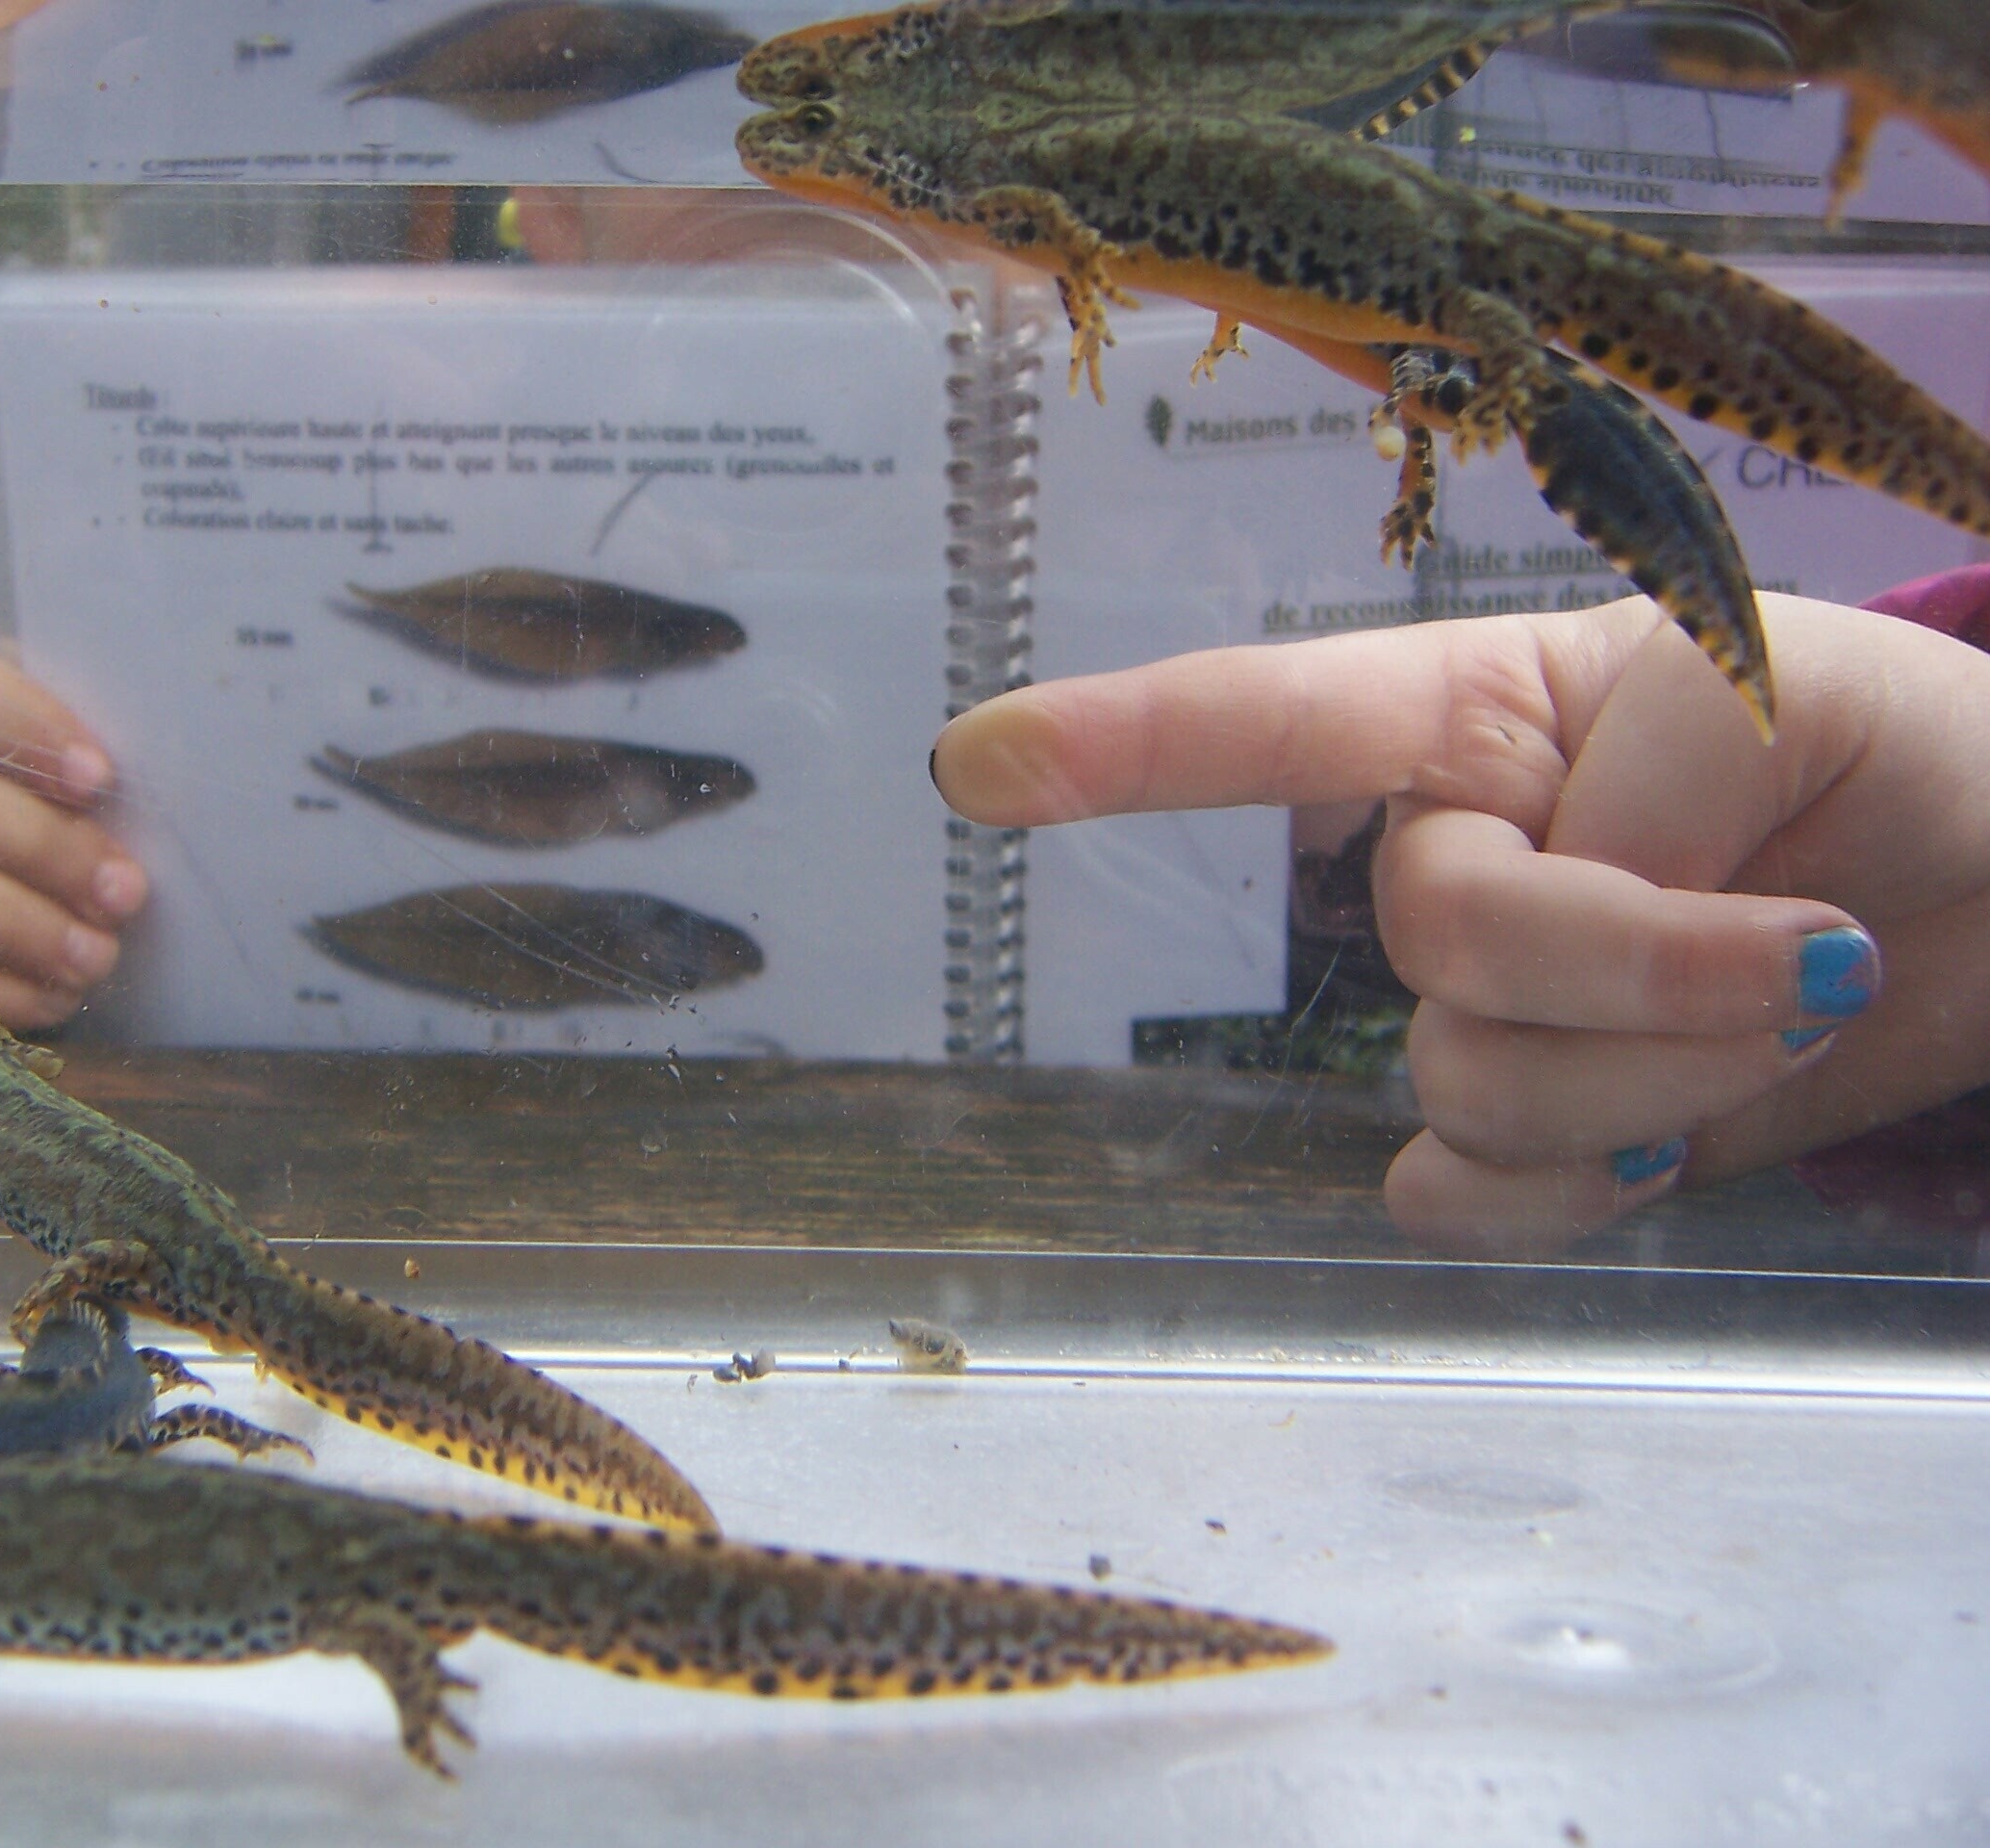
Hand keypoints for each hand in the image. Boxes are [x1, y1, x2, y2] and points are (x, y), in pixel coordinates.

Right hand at [0, 639, 147, 1032]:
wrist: (48, 913)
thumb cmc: (80, 811)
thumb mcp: (78, 760)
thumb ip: (90, 741)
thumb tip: (169, 752)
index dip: (14, 724)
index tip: (100, 776)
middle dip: (42, 845)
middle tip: (127, 889)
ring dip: (26, 924)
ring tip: (101, 954)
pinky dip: (2, 988)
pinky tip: (61, 994)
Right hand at [930, 594, 1989, 1255]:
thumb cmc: (1893, 747)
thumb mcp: (1784, 685)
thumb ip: (1650, 771)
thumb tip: (1568, 899)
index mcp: (1483, 710)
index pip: (1273, 721)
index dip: (1119, 742)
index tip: (970, 766)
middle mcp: (1446, 851)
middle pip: (1442, 942)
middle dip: (1641, 969)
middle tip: (1810, 951)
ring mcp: (1478, 1006)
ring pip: (1470, 1084)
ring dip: (1665, 1079)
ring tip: (1794, 1006)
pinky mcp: (1529, 1136)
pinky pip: (1459, 1200)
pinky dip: (1563, 1196)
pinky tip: (1653, 1150)